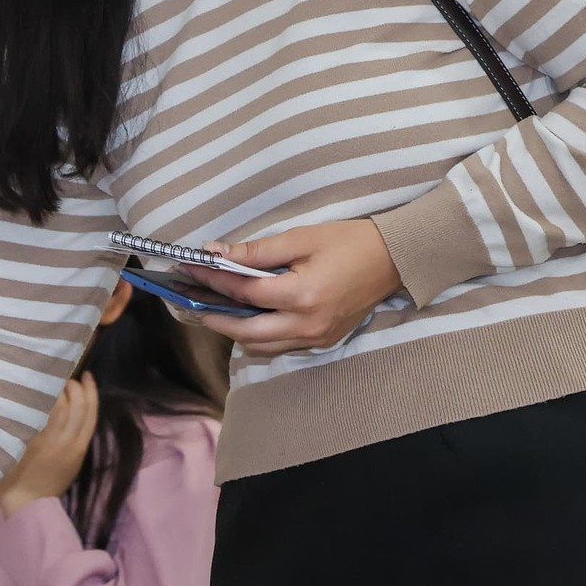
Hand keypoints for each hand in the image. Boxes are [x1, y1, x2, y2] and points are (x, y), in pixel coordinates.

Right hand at [0, 373, 96, 515]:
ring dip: (86, 393)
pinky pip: (91, 423)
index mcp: (44, 439)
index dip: (53, 387)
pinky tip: (89, 394)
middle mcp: (64, 440)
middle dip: (70, 386)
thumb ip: (14, 424)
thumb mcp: (6, 448)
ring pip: (88, 412)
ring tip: (83, 377)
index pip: (56, 404)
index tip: (44, 375)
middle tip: (59, 376)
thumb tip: (19, 398)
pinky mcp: (80, 452)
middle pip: (75, 404)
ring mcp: (75, 446)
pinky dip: (92, 406)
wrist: (29, 505)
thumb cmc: (10, 476)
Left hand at [190, 221, 401, 355]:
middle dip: (215, 317)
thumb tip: (216, 253)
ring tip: (216, 310)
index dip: (212, 280)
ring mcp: (317, 338)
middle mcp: (307, 324)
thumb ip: (256, 251)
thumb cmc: (349, 242)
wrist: (395, 259)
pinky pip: (281, 346)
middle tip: (192, 301)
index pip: (243, 292)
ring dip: (235, 331)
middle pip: (246, 331)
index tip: (190, 268)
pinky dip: (259, 336)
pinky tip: (248, 318)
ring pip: (262, 346)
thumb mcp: (301, 239)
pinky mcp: (324, 341)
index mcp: (302, 296)